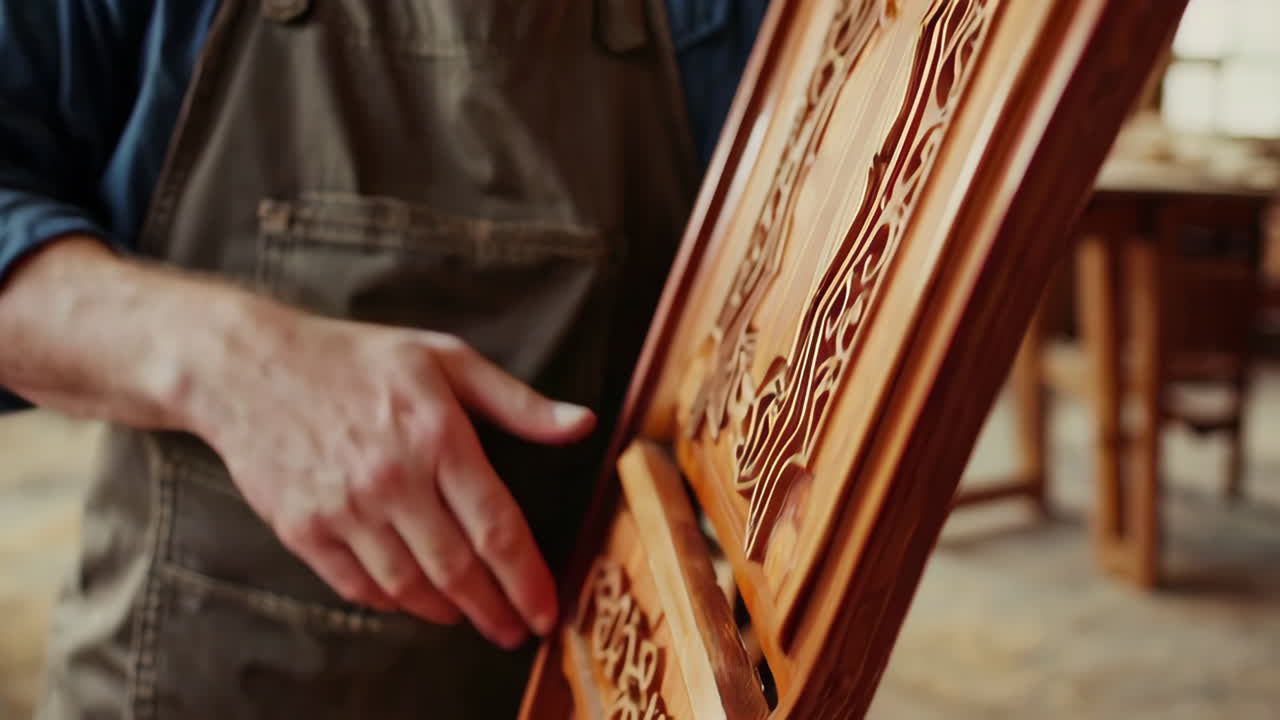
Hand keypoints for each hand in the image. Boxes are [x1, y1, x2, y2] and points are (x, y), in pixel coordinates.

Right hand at [193, 309, 594, 648]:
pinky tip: (414, 601)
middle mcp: (393, 478)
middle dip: (495, 611)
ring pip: (410, 586)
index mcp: (437, 435)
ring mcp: (344, 508)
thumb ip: (518, 402)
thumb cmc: (357, 358)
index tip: (546, 611)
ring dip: (448, 613)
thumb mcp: (446, 358)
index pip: (497, 527)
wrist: (248, 366)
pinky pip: (359, 586)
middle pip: (458, 570)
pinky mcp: (304, 529)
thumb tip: (582, 425)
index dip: (528, 579)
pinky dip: (393, 603)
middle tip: (515, 631)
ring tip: (470, 618)